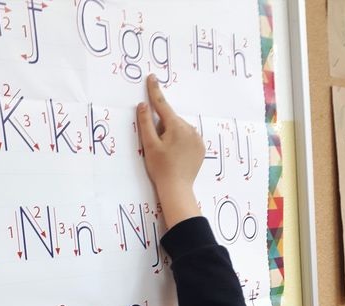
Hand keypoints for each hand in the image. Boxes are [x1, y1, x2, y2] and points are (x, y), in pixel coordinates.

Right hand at [137, 74, 204, 227]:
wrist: (177, 189)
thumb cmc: (161, 168)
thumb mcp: (149, 145)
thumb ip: (146, 123)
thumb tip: (143, 105)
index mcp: (176, 126)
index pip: (162, 105)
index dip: (155, 91)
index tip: (152, 77)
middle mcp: (190, 129)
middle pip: (171, 120)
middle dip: (163, 127)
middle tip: (159, 147)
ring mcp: (198, 139)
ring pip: (180, 129)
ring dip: (172, 135)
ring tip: (168, 154)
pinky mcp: (201, 148)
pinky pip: (188, 138)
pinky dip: (181, 142)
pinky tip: (177, 155)